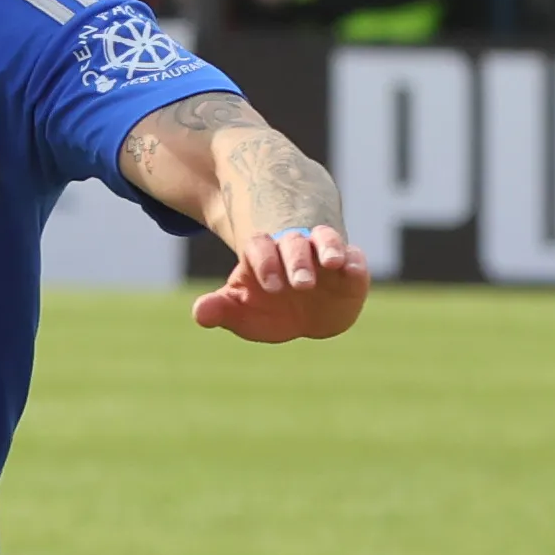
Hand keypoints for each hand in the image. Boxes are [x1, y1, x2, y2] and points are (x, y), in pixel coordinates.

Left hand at [193, 226, 367, 341]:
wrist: (306, 310)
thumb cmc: (267, 305)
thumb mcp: (241, 310)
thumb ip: (221, 310)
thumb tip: (199, 314)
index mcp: (263, 254)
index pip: (259, 247)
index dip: (265, 262)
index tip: (270, 285)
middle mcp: (294, 248)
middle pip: (294, 243)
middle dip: (297, 260)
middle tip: (301, 284)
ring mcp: (323, 254)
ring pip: (326, 240)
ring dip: (329, 249)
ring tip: (332, 263)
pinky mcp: (350, 266)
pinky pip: (354, 258)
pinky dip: (355, 261)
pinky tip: (353, 270)